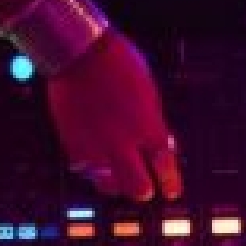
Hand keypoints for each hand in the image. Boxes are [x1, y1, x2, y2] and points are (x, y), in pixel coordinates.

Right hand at [46, 29, 182, 202]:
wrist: (79, 53)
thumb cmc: (118, 64)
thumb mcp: (148, 93)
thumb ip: (153, 123)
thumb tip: (160, 145)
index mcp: (147, 126)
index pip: (164, 166)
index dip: (170, 183)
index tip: (172, 192)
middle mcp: (122, 142)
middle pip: (137, 187)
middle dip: (143, 191)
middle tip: (145, 190)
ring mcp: (96, 147)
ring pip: (108, 185)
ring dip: (116, 184)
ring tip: (117, 178)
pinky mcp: (73, 146)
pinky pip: (86, 171)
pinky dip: (92, 170)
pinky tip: (95, 161)